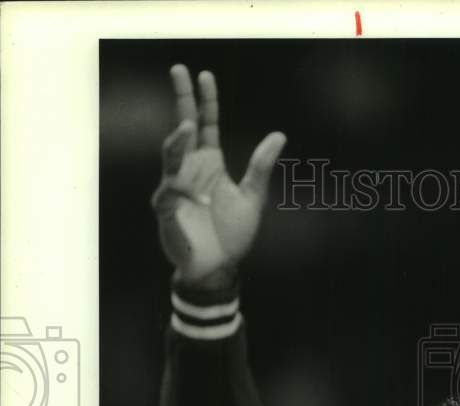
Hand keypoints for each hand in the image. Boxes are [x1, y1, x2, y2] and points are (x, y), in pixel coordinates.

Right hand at [151, 65, 286, 288]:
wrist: (219, 269)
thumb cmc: (232, 235)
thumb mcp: (252, 198)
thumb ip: (261, 167)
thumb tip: (280, 134)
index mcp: (209, 163)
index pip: (206, 124)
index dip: (206, 100)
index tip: (205, 75)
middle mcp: (189, 170)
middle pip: (182, 128)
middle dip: (181, 100)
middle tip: (179, 70)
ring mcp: (175, 189)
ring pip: (171, 157)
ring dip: (178, 142)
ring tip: (188, 128)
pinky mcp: (167, 211)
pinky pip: (169, 195)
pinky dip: (181, 193)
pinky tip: (196, 197)